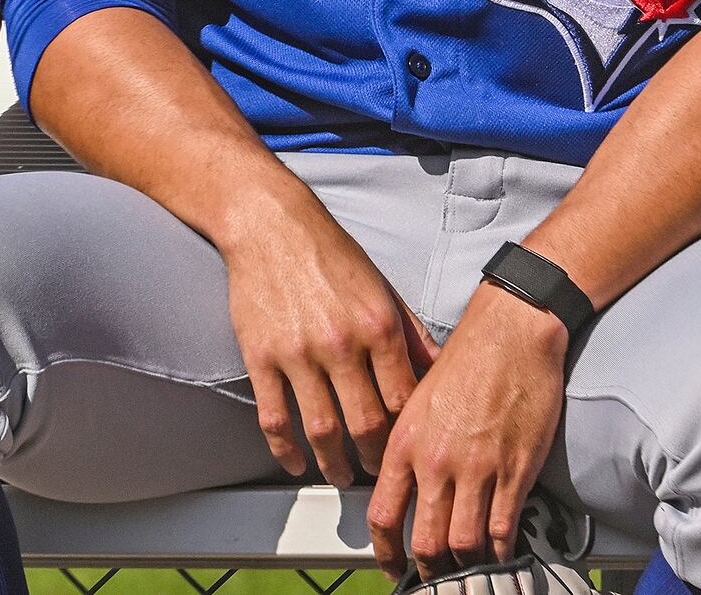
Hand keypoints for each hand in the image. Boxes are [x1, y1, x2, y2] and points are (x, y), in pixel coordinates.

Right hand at [218, 194, 436, 487]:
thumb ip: (411, 334)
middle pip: (367, 425)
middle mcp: (341, 343)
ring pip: (322, 431)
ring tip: (341, 476)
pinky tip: (295, 463)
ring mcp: (298, 353)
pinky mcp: (261, 357)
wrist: (270, 224)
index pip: (404, 400)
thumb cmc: (330, 253)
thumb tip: (439, 372)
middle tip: (378, 475)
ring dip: (334, 464)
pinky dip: (286, 450)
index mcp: (378, 326)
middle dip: (376, 460)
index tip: (409, 449)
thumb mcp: (383, 288)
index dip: (408, 434)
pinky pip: (275, 418)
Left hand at [367, 284, 569, 582]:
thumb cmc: (466, 357)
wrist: (511, 332)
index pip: (383, 514)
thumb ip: (408, 443)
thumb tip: (403, 483)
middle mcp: (436, 461)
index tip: (394, 567)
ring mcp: (477, 469)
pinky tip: (500, 551)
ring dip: (466, 566)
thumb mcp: (417, 398)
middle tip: (435, 580)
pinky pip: (503, 528)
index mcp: (404, 441)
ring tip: (469, 571)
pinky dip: (501, 549)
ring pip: (464, 543)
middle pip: (425, 541)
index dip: (386, 552)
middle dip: (429, 571)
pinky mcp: (515, 470)